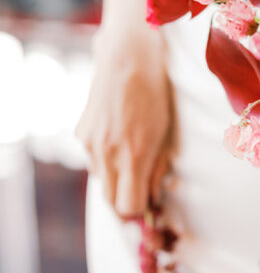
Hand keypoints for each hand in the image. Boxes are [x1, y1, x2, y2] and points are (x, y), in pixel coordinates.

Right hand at [76, 30, 174, 218]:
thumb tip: (153, 199)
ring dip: (116, 180)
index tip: (149, 209)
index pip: (127, 207)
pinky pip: (93, 161)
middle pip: (111, 201)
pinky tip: (118, 139)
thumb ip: (157, 170)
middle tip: (141, 195)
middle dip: (126, 202)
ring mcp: (89, 144)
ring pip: (101, 181)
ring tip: (132, 159)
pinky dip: (106, 160)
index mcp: (132, 156)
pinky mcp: (80, 134)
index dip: (138, 213)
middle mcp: (106, 154)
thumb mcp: (166, 135)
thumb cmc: (155, 95)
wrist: (127, 60)